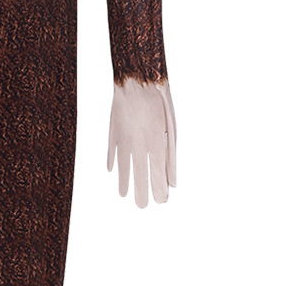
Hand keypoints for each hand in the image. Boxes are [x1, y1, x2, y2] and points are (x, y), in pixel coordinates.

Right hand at [107, 77, 176, 207]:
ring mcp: (123, 140)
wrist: (137, 78)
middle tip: (143, 207)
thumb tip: (172, 182)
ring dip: (124, 182)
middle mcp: (137, 147)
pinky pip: (112, 151)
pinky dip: (112, 161)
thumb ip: (171, 158)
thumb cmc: (159, 102)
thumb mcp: (172, 129)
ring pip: (122, 167)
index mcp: (155, 147)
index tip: (162, 201)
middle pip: (139, 177)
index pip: (157, 178)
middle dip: (142, 194)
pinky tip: (111, 170)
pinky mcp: (112, 131)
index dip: (159, 192)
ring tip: (123, 194)